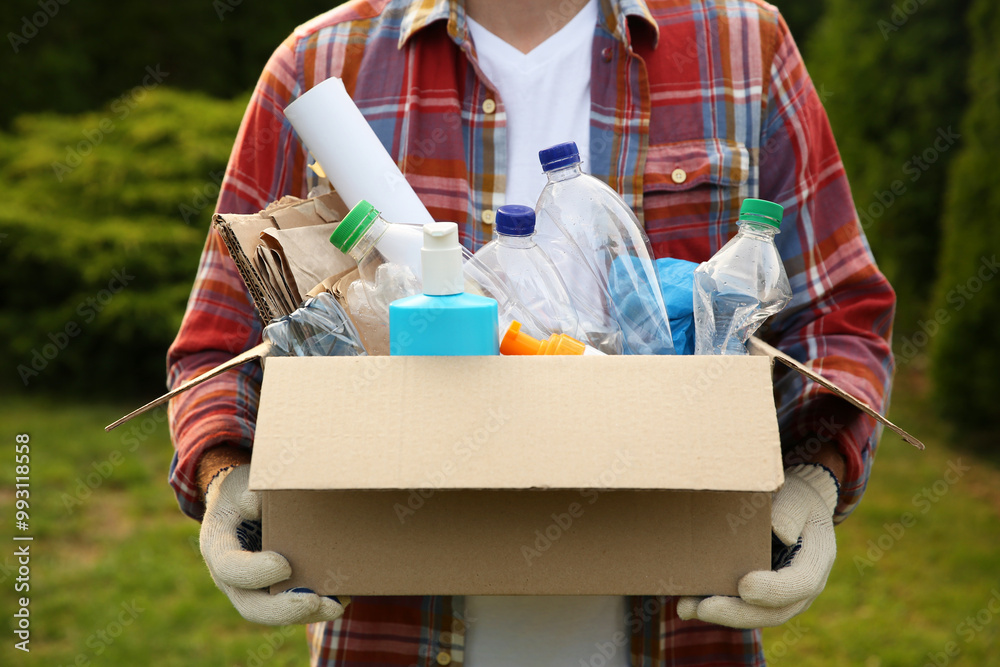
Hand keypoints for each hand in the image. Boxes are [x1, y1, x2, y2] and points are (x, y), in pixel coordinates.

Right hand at [200, 465, 349, 624]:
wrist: (241, 505)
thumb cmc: (243, 493)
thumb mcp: (241, 485)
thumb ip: (247, 494)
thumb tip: (256, 503)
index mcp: (217, 547)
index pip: (229, 568)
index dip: (254, 572)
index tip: (285, 565)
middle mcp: (229, 577)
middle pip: (250, 605)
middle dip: (283, 609)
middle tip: (314, 601)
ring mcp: (249, 589)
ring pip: (273, 613)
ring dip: (305, 615)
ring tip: (337, 607)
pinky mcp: (270, 592)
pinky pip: (289, 607)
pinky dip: (314, 608)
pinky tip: (341, 600)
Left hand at [677, 464, 838, 627]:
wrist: (796, 508)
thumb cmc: (795, 499)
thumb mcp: (798, 496)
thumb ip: (790, 511)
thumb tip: (778, 530)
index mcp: (817, 561)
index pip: (801, 583)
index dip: (773, 590)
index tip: (745, 586)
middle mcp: (802, 588)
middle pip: (774, 612)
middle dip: (737, 613)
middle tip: (705, 608)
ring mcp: (783, 598)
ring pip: (754, 617)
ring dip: (719, 615)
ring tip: (686, 608)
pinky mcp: (762, 598)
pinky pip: (741, 609)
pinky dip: (714, 608)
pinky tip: (687, 603)